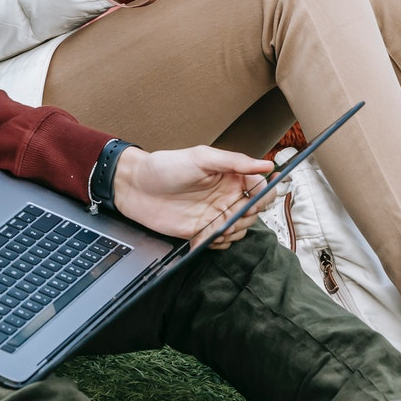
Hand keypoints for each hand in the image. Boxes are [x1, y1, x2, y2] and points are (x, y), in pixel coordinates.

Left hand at [112, 146, 274, 248]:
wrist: (135, 187)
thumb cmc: (164, 167)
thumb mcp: (201, 157)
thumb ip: (235, 162)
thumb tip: (265, 164)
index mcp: (230, 176)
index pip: (260, 187)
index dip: (262, 195)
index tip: (253, 199)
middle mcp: (226, 195)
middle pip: (254, 211)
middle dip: (246, 216)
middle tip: (230, 215)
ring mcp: (214, 214)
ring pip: (240, 229)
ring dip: (233, 232)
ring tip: (217, 227)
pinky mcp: (202, 231)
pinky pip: (220, 242)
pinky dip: (217, 243)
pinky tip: (204, 236)